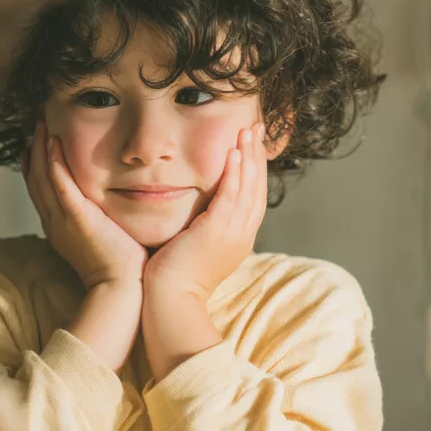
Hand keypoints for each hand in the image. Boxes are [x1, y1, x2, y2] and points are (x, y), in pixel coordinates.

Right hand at [25, 121, 147, 289]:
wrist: (121, 288)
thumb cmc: (121, 267)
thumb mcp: (104, 237)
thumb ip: (101, 218)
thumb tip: (110, 205)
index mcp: (59, 226)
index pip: (40, 188)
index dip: (35, 163)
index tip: (36, 140)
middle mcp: (54, 221)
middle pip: (34, 178)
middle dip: (32, 149)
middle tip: (33, 122)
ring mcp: (62, 220)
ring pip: (41, 177)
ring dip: (39, 147)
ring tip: (39, 122)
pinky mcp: (77, 218)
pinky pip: (59, 185)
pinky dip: (53, 163)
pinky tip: (52, 141)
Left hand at [145, 123, 266, 298]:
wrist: (172, 301)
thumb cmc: (178, 278)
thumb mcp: (202, 248)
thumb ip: (210, 228)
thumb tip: (205, 213)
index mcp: (241, 237)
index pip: (254, 196)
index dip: (256, 168)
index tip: (253, 145)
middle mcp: (242, 233)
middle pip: (257, 188)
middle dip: (257, 156)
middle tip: (256, 128)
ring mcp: (232, 233)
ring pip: (247, 188)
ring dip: (248, 157)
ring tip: (248, 132)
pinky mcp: (216, 231)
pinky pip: (230, 197)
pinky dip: (234, 175)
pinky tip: (234, 154)